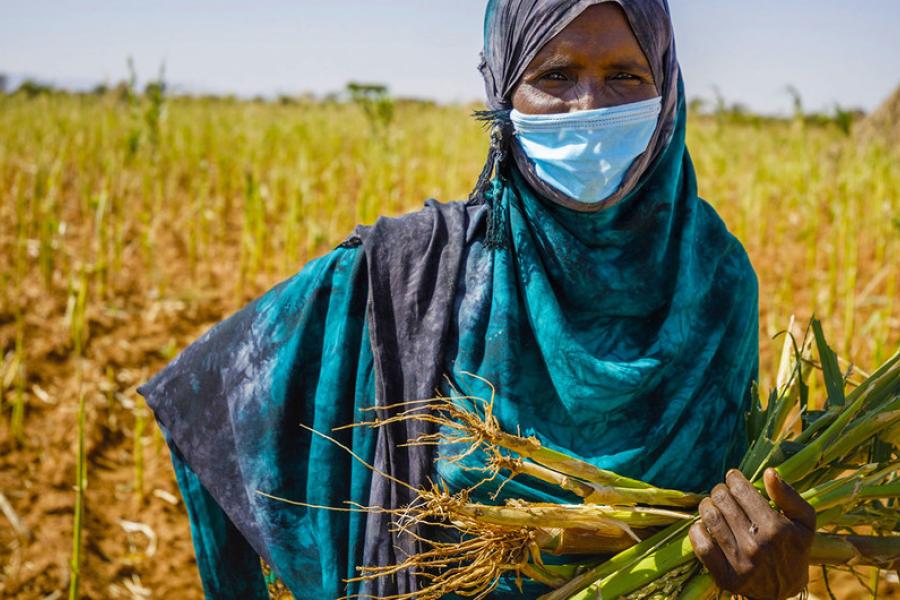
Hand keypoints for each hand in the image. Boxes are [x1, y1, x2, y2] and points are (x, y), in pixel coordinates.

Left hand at [688, 468, 814, 599]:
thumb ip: (789, 495)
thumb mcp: (804, 522)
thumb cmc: (794, 550)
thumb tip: (769, 472)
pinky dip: (696, 531)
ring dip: (706, 506)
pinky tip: (703, 526)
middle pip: (722, 501)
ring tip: (712, 505)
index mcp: (777, 529)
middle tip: (723, 493)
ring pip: (710, 519)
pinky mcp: (725, 577)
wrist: (785, 592)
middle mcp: (757, 545)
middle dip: (720, 491)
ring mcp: (740, 563)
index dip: (734, 479)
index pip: (741, 490)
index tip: (733, 478)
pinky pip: (701, 546)